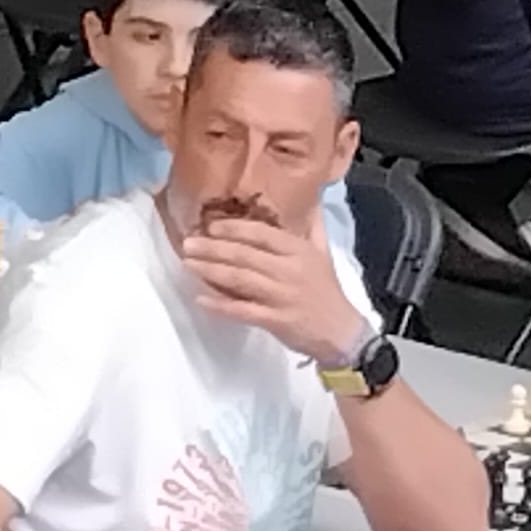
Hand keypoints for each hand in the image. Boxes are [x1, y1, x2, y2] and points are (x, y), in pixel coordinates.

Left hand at [181, 213, 364, 363]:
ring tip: (188, 263)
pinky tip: (200, 299)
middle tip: (187, 243)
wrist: (342, 332)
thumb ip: (314, 226)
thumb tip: (312, 198)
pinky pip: (242, 310)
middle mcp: (288, 270)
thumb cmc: (328, 291)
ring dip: (210, 270)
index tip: (211, 226)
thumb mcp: (324, 253)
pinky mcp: (275, 320)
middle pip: (244, 255)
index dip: (234, 229)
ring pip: (239, 279)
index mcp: (298, 251)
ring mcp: (281, 296)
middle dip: (213, 248)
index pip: (262, 234)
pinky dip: (220, 305)